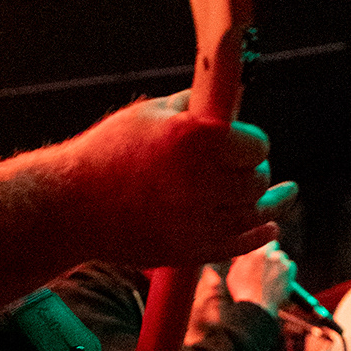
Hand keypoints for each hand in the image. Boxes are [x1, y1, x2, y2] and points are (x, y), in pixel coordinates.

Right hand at [59, 90, 297, 264]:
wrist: (72, 206)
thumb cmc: (107, 153)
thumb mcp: (150, 114)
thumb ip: (195, 106)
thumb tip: (226, 100)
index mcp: (195, 140)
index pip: (257, 144)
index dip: (252, 142)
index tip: (242, 141)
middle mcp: (201, 182)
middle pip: (257, 180)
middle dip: (254, 172)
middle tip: (244, 167)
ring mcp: (197, 221)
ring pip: (253, 214)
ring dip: (261, 202)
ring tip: (278, 194)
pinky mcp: (190, 250)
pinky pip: (240, 244)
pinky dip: (260, 234)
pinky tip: (271, 225)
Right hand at [226, 238, 297, 315]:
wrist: (255, 307)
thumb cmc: (242, 292)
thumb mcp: (235, 273)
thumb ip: (242, 260)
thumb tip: (245, 255)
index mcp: (255, 252)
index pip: (265, 241)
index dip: (265, 249)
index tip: (265, 255)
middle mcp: (269, 254)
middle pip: (275, 249)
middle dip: (273, 257)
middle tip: (269, 268)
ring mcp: (280, 262)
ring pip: (283, 258)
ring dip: (280, 265)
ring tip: (273, 278)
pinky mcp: (289, 271)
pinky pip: (291, 267)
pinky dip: (288, 273)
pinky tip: (281, 282)